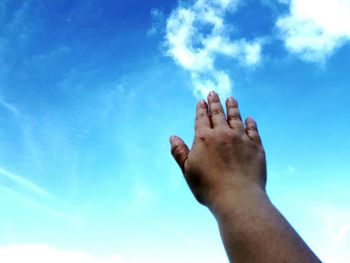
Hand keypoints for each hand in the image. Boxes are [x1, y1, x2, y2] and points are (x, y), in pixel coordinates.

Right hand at [170, 91, 265, 212]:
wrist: (237, 198)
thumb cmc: (208, 187)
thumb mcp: (188, 171)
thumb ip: (179, 152)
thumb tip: (172, 137)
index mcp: (204, 139)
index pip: (202, 118)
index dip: (201, 109)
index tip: (202, 101)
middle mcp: (222, 134)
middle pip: (218, 113)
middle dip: (215, 102)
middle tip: (214, 93)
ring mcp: (241, 138)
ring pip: (236, 117)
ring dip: (232, 107)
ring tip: (231, 99)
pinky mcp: (255, 146)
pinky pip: (252, 129)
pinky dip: (250, 122)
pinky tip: (249, 118)